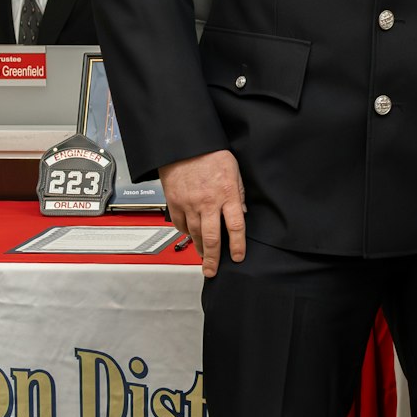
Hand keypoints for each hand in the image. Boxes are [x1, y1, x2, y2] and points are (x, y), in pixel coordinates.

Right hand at [160, 149, 244, 276]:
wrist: (183, 144)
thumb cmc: (210, 154)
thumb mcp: (234, 171)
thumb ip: (238, 194)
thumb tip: (241, 213)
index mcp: (226, 194)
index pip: (235, 227)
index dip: (238, 246)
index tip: (238, 257)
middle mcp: (207, 202)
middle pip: (212, 238)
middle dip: (213, 259)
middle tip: (212, 271)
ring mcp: (189, 204)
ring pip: (194, 234)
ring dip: (199, 248)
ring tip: (204, 257)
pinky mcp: (174, 202)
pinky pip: (180, 224)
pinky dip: (185, 232)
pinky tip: (190, 235)